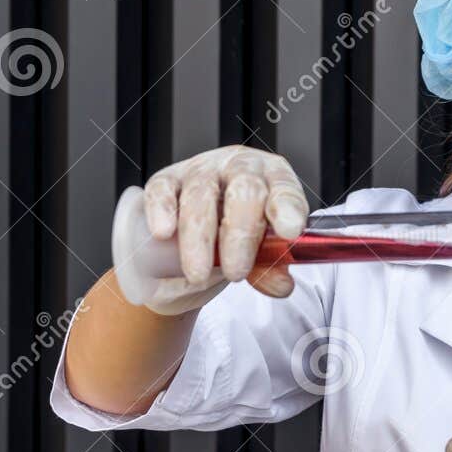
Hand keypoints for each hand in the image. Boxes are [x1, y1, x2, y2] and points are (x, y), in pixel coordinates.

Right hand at [137, 146, 308, 314]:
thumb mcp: (261, 248)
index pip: (285, 189)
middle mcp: (240, 166)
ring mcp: (202, 169)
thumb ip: (270, 267)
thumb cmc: (241, 232)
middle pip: (244, 191)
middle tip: (236, 272)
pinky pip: (162, 189)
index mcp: (274, 179)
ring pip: (200, 194)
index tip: (289, 232)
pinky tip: (163, 233)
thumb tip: (281, 285)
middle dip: (240, 235)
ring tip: (199, 274)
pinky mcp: (168, 178)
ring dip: (199, 238)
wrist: (204, 228)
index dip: (287, 209)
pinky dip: (162, 210)